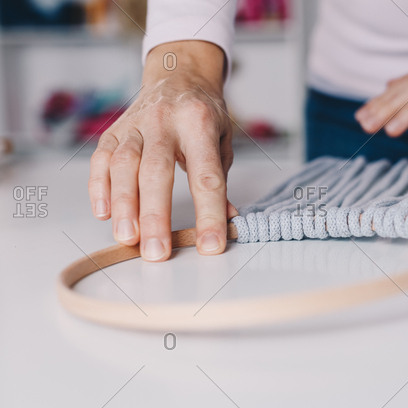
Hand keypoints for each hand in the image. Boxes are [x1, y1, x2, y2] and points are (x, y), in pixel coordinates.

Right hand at [88, 41, 237, 261]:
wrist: (177, 74)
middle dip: (155, 215)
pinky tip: (104, 213)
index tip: (211, 246)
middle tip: (157, 251)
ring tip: (128, 238)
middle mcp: (164, 121)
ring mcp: (134, 124)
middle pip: (156, 171)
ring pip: (123, 165)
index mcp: (199, 123)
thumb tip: (226, 218)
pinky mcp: (113, 130)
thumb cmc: (202, 113)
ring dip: (123, 205)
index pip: (206, 175)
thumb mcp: (222, 139)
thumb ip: (219, 177)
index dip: (210, 213)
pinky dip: (99, 188)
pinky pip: (101, 160)